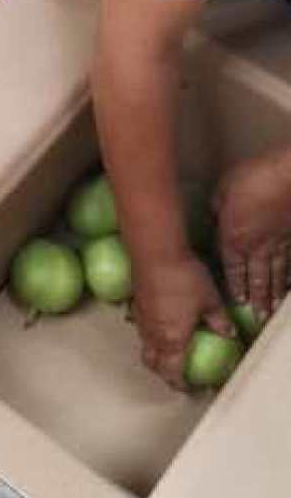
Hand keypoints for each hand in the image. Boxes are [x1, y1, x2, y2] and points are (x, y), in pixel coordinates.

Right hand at [133, 251, 231, 388]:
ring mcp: (140, 318)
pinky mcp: (135, 303)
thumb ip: (219, 321)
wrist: (156, 252)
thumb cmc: (185, 279)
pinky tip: (158, 320)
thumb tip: (228, 332)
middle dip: (163, 372)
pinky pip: (140, 326)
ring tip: (169, 348)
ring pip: (145, 344)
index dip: (181, 384)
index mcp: (172, 340)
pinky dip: (149, 331)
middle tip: (177, 373)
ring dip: (156, 352)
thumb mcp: (211, 301)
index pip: (173, 372)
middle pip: (153, 363)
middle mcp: (152, 334)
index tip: (189, 387)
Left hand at [213, 149, 290, 316]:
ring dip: (273, 295)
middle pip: (256, 279)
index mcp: (234, 239)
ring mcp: (279, 244)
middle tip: (259, 320)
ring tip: (273, 312)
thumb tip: (214, 219)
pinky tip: (288, 287)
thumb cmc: (252, 179)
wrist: (288, 177)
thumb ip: (217, 211)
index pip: (233, 270)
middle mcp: (257, 248)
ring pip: (276, 276)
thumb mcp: (222, 192)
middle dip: (257, 301)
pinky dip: (289, 278)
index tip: (239, 303)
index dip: (236, 286)